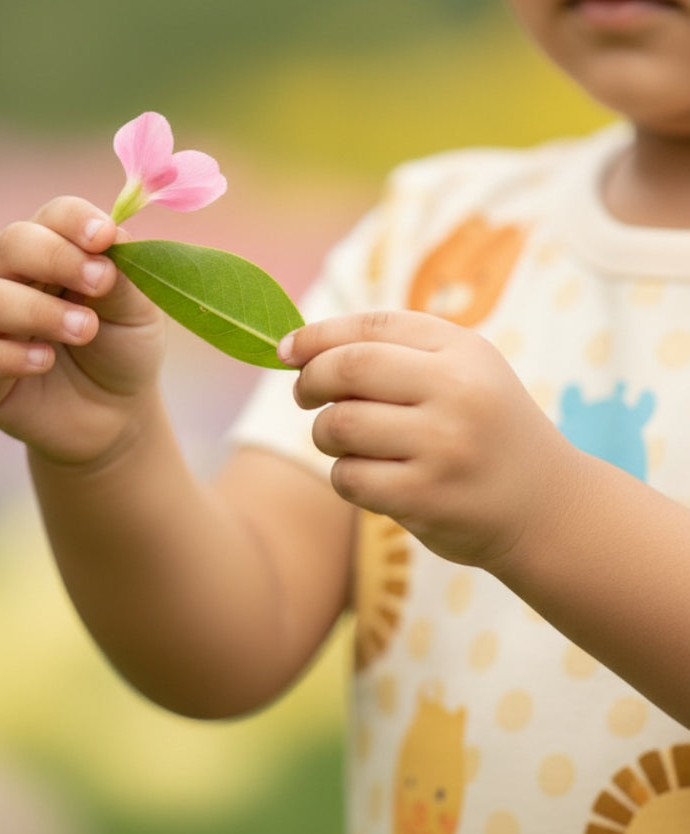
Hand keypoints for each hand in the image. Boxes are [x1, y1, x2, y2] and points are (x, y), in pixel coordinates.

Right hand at [0, 196, 166, 465]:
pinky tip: (43, 361)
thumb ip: (124, 277)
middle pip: (11, 242)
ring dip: (37, 310)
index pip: (53, 216)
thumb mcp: (138, 312)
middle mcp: (10, 276)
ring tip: (84, 330)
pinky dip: (8, 355)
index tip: (106, 238)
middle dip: (56, 257)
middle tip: (100, 282)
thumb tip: (110, 238)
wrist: (115, 416)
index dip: (76, 221)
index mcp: (54, 250)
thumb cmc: (122, 349)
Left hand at [280, 310, 577, 569]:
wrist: (548, 506)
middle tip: (304, 395)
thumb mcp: (460, 372)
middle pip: (347, 368)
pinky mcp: (429, 497)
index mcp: (463, 349)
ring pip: (340, 425)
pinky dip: (345, 476)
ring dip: (326, 433)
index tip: (285, 350)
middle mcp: (458, 390)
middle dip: (310, 380)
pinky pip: (350, 477)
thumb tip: (293, 347)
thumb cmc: (482, 430)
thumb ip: (391, 352)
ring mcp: (445, 445)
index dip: (316, 335)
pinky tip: (368, 478)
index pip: (371, 327)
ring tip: (345, 441)